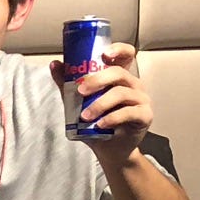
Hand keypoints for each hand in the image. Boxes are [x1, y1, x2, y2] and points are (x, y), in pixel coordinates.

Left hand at [51, 42, 151, 156]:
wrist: (109, 149)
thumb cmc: (96, 122)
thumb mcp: (79, 102)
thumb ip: (68, 84)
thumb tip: (55, 64)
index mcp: (120, 76)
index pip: (126, 54)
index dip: (118, 49)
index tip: (104, 54)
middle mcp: (134, 84)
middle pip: (118, 73)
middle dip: (97, 80)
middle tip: (80, 91)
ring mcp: (141, 99)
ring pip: (121, 93)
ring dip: (100, 104)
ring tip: (84, 116)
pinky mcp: (145, 115)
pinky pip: (128, 112)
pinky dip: (111, 118)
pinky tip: (100, 124)